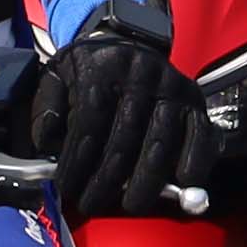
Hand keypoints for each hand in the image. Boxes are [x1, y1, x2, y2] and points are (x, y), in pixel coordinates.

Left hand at [28, 11, 206, 215]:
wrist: (126, 42)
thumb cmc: (89, 71)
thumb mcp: (57, 77)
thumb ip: (46, 109)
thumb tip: (48, 143)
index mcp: (101, 67)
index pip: (89, 121)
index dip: (78, 161)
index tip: (68, 187)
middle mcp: (140, 74)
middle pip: (125, 137)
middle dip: (107, 180)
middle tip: (93, 204)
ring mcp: (171, 87)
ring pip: (162, 141)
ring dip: (146, 181)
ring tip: (131, 204)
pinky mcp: (194, 99)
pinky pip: (201, 134)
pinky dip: (195, 161)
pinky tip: (182, 183)